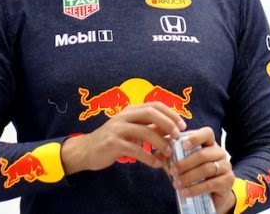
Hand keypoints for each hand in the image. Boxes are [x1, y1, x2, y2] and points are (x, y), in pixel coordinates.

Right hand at [61, 101, 186, 172]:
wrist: (86, 150)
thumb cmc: (113, 140)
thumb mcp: (131, 131)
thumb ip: (149, 128)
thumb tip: (172, 131)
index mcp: (130, 110)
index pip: (154, 105)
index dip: (170, 113)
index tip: (182, 125)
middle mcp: (124, 116)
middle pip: (150, 113)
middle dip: (167, 124)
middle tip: (177, 136)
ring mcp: (117, 128)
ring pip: (144, 131)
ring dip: (160, 142)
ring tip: (169, 153)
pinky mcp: (112, 143)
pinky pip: (135, 149)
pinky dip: (149, 157)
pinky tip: (156, 164)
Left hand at [169, 127, 235, 213]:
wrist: (212, 194)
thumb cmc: (195, 173)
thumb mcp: (182, 163)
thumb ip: (170, 156)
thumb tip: (158, 152)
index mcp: (209, 143)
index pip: (207, 133)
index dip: (195, 138)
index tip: (183, 146)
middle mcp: (220, 152)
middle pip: (203, 154)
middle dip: (185, 163)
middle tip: (173, 171)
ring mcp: (225, 166)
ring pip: (206, 169)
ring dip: (188, 177)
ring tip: (176, 183)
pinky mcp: (227, 181)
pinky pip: (210, 184)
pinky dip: (195, 189)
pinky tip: (184, 192)